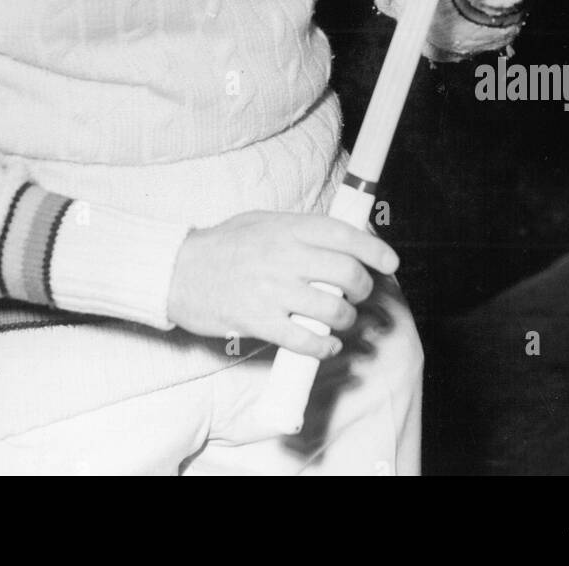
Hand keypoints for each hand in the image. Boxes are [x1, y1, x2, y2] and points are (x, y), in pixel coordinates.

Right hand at [166, 210, 398, 358]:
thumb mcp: (261, 221)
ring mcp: (272, 290)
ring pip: (333, 310)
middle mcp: (284, 256)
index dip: (375, 249)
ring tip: (342, 321)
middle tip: (359, 294)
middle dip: (363, 288)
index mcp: (286, 227)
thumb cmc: (222, 245)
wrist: (177, 271)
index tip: (390, 262)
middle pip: (346, 274)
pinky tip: (327, 344)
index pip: (344, 235)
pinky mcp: (260, 321)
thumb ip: (299, 230)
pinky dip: (325, 346)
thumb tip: (341, 240)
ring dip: (346, 320)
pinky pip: (307, 339)